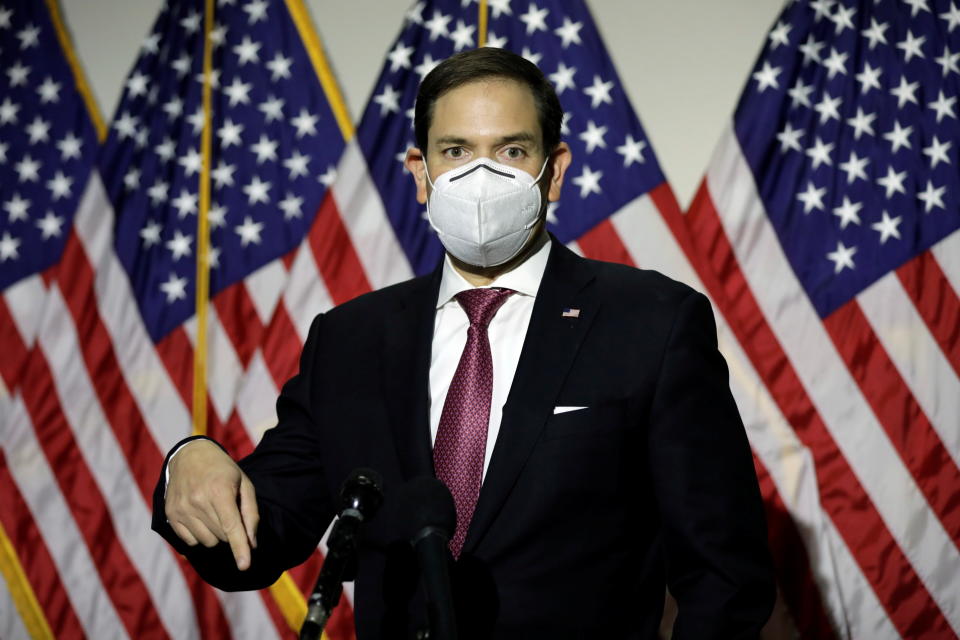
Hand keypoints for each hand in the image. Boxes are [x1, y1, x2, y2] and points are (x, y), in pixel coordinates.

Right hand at [164, 440, 258, 569]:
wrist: (190, 455)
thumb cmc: (223, 470)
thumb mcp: (244, 484)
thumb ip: (250, 514)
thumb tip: (252, 543)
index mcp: (219, 491)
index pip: (231, 527)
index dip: (239, 548)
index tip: (245, 566)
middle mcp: (198, 501)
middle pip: (221, 536)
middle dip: (230, 531)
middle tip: (228, 511)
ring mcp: (181, 509)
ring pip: (207, 541)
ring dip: (215, 534)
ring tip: (214, 512)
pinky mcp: (170, 515)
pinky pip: (190, 541)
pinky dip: (200, 535)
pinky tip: (200, 517)